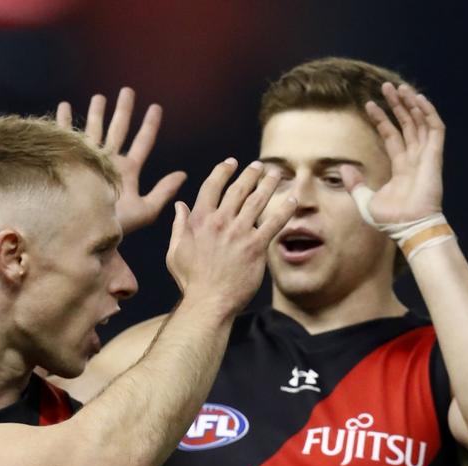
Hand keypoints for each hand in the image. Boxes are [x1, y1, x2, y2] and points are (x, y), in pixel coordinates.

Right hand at [57, 87, 185, 234]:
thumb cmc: (115, 226)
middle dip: (124, 110)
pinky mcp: (70, 160)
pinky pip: (67, 136)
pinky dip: (65, 120)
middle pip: (119, 129)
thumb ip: (163, 192)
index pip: (143, 142)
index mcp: (128, 170)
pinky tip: (64, 106)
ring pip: (95, 129)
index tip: (156, 107)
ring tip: (99, 97)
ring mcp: (89, 160)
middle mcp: (110, 161)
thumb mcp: (145, 211)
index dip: (150, 125)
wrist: (84, 231)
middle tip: (128, 91)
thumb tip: (183, 175)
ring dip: (97, 113)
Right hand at [166, 159, 294, 312]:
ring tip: (276, 174)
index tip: (231, 163)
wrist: (208, 302)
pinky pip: (274, 223)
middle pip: (238, 189)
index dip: (223, 171)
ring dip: (269, 184)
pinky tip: (292, 200)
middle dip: (250, 173)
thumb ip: (179, 226)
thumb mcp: (175, 252)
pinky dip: (284, 209)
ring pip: (257, 200)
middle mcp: (219, 222)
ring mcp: (239, 233)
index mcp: (199, 221)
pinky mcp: (256, 247)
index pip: (212, 186)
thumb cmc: (191, 281)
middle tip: (259, 166)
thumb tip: (179, 206)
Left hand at [341, 83, 444, 223]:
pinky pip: (435, 129)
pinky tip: (418, 100)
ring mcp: (426, 156)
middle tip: (386, 87)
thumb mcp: (365, 200)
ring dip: (411, 104)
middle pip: (406, 124)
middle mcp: (414, 158)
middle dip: (397, 105)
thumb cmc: (390, 220)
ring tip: (400, 87)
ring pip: (420, 122)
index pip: (391, 136)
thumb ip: (355, 184)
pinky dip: (428, 113)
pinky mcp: (434, 157)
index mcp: (400, 167)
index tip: (368, 106)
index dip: (381, 120)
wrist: (409, 228)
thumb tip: (343, 168)